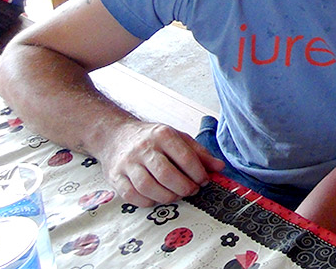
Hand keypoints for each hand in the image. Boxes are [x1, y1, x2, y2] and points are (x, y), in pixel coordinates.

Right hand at [99, 121, 226, 206]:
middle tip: (192, 191)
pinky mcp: (115, 177)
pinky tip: (158, 198)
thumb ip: (199, 153)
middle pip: (166, 174)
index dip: (198, 173)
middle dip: (184, 187)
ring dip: (167, 196)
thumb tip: (219, 167)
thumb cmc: (153, 140)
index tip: (204, 181)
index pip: (185, 157)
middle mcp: (143, 148)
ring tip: (177, 195)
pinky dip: (148, 201)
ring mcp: (127, 163)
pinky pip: (132, 196)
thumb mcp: (178, 138)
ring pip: (148, 187)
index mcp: (162, 135)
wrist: (116, 136)